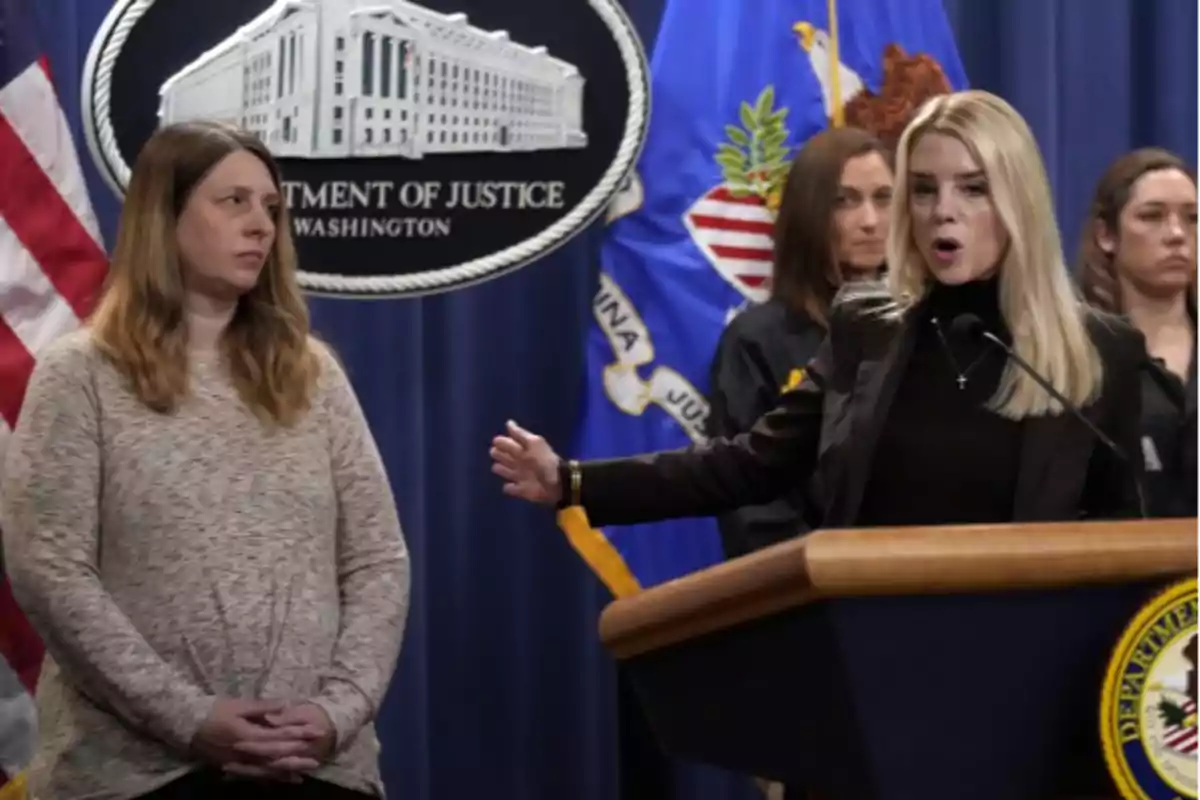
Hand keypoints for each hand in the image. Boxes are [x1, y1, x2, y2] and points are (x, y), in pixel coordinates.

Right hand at [193, 698, 322, 780]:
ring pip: (267, 770)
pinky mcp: (233, 767)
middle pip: (276, 757)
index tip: (317, 732)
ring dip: (286, 772)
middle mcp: (246, 752)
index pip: (280, 736)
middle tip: (317, 760)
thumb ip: (264, 707)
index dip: (300, 734)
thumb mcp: (239, 705)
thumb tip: (286, 705)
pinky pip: (255, 775)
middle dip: (297, 757)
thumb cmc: (215, 711)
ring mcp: (239, 762)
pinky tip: (282, 779)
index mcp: (248, 735)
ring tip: (305, 774)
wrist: (187, 726)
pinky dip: (270, 778)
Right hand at [490, 420, 561, 504]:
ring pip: (506, 471)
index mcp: (523, 449)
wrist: (556, 482)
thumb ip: (520, 434)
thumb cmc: (543, 460)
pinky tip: (508, 486)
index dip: (501, 442)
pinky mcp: (522, 490)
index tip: (495, 441)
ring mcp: (521, 476)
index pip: (509, 444)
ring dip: (501, 469)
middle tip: (494, 453)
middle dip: (498, 454)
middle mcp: (521, 462)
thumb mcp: (533, 443)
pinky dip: (509, 488)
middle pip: (505, 457)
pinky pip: (511, 489)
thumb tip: (508, 423)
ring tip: (496, 467)